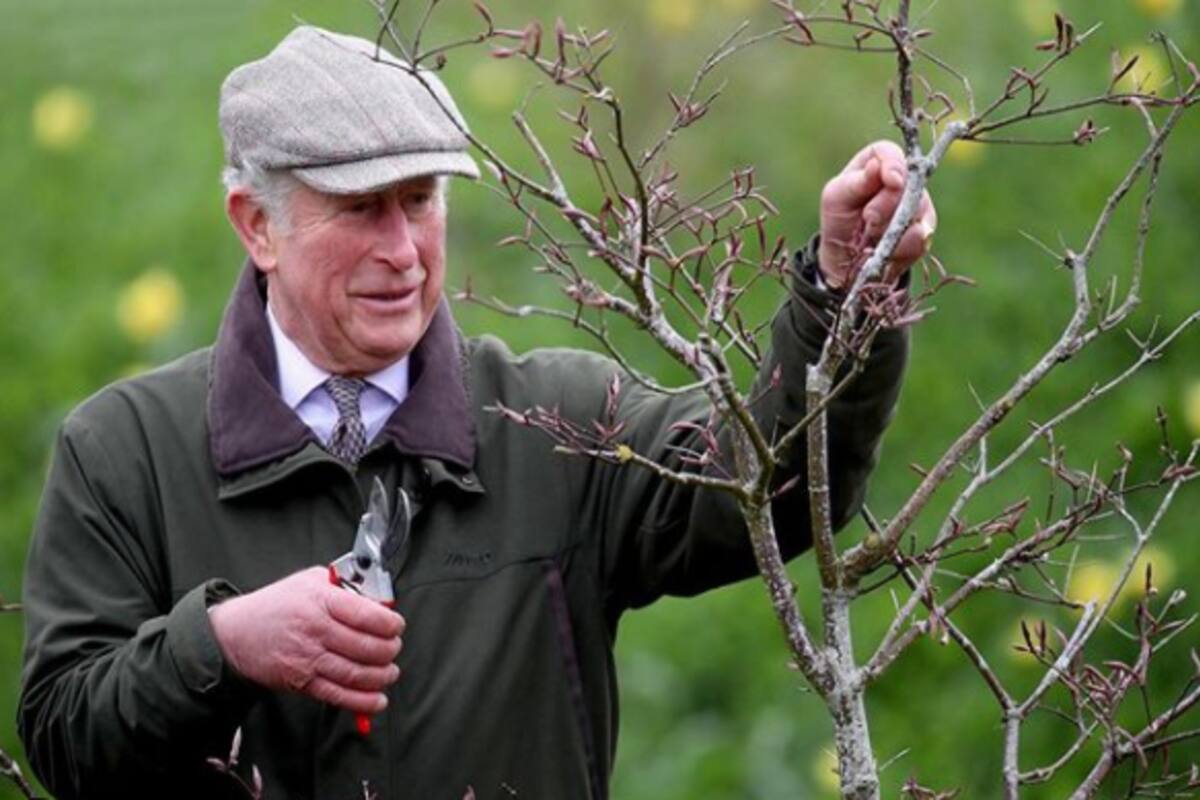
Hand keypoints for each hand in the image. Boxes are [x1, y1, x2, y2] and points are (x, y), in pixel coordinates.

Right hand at [208, 566, 404, 714]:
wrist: (236, 633)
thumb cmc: (277, 604)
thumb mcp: (310, 580)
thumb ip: (345, 588)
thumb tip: (378, 603)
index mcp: (321, 600)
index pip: (366, 615)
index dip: (390, 624)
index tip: (396, 626)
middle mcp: (315, 630)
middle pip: (366, 647)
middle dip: (389, 650)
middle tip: (394, 648)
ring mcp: (308, 658)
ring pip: (356, 673)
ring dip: (381, 676)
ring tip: (390, 672)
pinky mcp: (302, 681)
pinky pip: (338, 695)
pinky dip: (362, 701)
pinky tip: (377, 700)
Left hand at [818, 140, 937, 289]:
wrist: (847, 255)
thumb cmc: (840, 217)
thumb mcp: (837, 197)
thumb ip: (858, 181)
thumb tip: (876, 165)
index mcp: (879, 161)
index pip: (891, 153)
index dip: (894, 165)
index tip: (891, 180)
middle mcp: (905, 178)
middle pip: (910, 182)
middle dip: (887, 204)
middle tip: (868, 218)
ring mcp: (919, 203)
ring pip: (917, 210)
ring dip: (891, 228)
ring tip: (871, 235)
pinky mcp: (926, 231)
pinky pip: (920, 238)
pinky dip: (899, 247)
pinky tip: (886, 248)